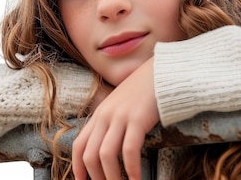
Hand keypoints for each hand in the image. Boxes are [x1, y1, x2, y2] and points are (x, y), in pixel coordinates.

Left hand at [72, 58, 158, 179]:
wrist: (162, 71)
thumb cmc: (144, 93)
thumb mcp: (121, 107)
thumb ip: (112, 124)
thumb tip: (109, 150)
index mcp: (99, 115)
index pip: (79, 145)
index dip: (78, 167)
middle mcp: (105, 116)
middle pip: (89, 154)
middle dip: (96, 177)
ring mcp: (120, 117)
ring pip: (105, 155)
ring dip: (112, 178)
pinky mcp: (137, 118)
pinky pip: (129, 149)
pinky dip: (131, 168)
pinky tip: (137, 178)